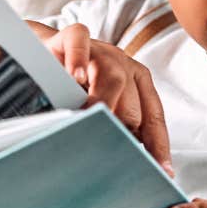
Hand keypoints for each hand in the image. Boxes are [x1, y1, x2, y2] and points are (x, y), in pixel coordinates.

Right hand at [37, 21, 171, 172]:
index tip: (161, 171)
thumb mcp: (101, 110)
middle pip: (133, 106)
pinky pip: (80, 43)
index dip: (157, 147)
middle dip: (120, 131)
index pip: (154, 119)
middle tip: (106, 152)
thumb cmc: (73, 88)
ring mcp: (101, 50)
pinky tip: (75, 77)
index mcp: (138, 83)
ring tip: (87, 126)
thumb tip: (127, 165)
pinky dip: (78, 61)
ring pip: (114, 79)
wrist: (44, 55)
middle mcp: (125, 66)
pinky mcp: (73, 36)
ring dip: (102, 106)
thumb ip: (115, 129)